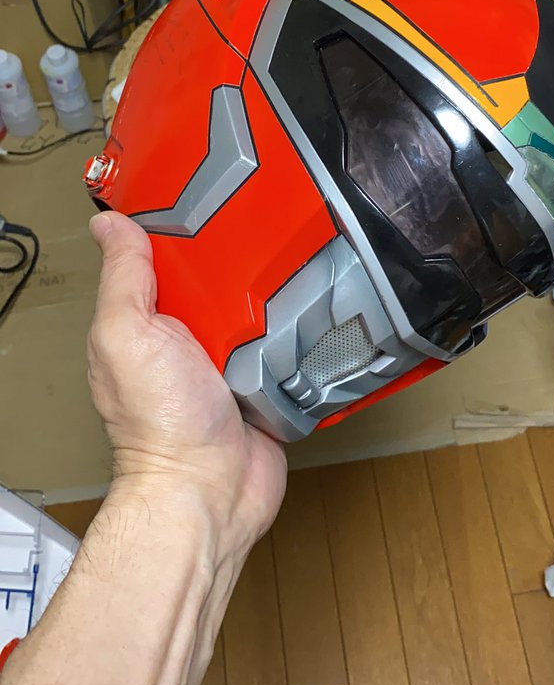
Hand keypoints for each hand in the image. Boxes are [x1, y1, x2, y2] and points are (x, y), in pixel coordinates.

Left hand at [87, 213, 286, 556]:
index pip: (166, 257)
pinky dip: (298, 329)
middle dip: (242, 256)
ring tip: (296, 261)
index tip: (211, 193)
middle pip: (221, 275)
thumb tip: (110, 226)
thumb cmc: (161, 424)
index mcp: (149, 319)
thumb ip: (124, 280)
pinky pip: (287, 341)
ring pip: (259, 304)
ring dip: (276, 291)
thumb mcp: (128, 335)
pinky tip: (312, 305)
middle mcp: (188, 337)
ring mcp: (230, 358)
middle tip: (268, 227)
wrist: (210, 491)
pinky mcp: (266, 379)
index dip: (184, 228)